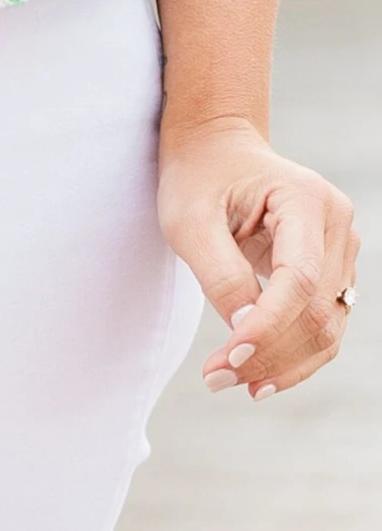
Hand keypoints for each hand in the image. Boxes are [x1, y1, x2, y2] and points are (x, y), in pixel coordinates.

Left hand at [158, 114, 359, 399]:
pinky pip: (322, 325)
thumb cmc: (198, 176)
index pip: (298, 279)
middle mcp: (336, 223)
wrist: (215, 149)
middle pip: (317, 310)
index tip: (228, 359)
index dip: (267, 326)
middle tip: (215, 379)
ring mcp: (340, 248)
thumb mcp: (190, 219)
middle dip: (268, 353)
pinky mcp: (332, 271)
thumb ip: (220, 272)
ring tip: (228, 381)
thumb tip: (244, 332)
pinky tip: (256, 374)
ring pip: (327, 327)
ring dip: (282, 364)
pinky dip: (292, 355)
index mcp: (305, 198)